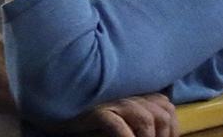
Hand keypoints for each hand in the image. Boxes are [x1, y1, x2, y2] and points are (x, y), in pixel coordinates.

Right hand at [53, 93, 178, 136]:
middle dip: (164, 135)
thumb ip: (135, 113)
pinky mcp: (95, 110)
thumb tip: (157, 128)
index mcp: (133, 91)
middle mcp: (125, 92)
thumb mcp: (116, 112)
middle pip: (162, 113)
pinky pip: (119, 126)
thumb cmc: (84, 113)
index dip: (172, 129)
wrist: (50, 103)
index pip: (166, 106)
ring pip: (146, 119)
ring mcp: (110, 100)